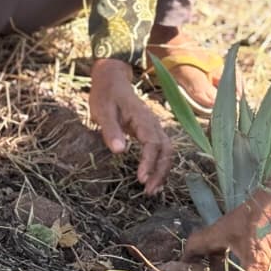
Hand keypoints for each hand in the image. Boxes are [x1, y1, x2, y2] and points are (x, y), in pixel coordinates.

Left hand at [89, 58, 171, 194]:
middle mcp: (153, 123)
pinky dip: (161, 165)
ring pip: (167, 150)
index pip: (152, 143)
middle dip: (160, 171)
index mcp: (142, 118)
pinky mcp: (151, 131)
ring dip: (162, 170)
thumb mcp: (102, 111)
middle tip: (148, 191)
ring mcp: (154, 127)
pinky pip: (162, 149)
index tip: (141, 179)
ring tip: (152, 189)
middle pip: (166, 149)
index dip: (149, 162)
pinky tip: (153, 178)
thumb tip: (120, 151)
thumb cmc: (105, 95)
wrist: (112, 80)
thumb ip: (111, 130)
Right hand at [182, 170, 270, 270]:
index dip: (187, 259)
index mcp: (221, 233)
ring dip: (242, 270)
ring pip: (243, 253)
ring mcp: (254, 231)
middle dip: (215, 268)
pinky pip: (265, 254)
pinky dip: (267, 266)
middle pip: (217, 250)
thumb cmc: (268, 222)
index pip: (195, 244)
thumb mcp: (255, 260)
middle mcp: (234, 231)